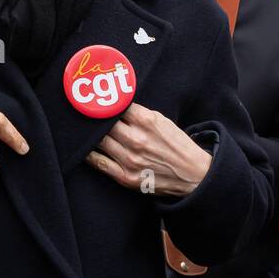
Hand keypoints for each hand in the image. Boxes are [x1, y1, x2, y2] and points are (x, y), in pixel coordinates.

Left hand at [85, 103, 212, 196]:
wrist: (193, 174)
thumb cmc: (176, 145)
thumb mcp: (162, 121)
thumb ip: (139, 113)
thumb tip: (116, 105)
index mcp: (147, 121)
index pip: (116, 106)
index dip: (105, 102)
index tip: (97, 101)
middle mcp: (137, 139)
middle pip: (104, 123)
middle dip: (95, 118)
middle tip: (87, 114)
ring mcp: (130, 159)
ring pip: (99, 141)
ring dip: (91, 135)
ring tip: (85, 130)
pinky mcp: (126, 177)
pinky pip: (99, 163)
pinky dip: (89, 155)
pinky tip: (86, 149)